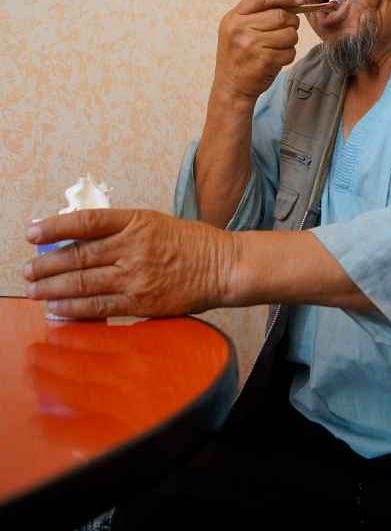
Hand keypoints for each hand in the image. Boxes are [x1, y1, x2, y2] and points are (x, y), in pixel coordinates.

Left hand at [24, 210, 233, 319]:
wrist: (222, 266)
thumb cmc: (190, 243)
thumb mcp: (155, 223)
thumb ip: (121, 231)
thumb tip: (80, 242)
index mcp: (136, 221)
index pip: (86, 221)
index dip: (55, 227)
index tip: (32, 232)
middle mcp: (133, 247)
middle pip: (78, 255)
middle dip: (46, 265)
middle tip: (27, 271)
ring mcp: (136, 276)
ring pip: (84, 282)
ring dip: (53, 289)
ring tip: (34, 292)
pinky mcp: (142, 302)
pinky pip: (100, 307)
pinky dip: (75, 309)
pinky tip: (58, 310)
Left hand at [27, 318, 223, 450]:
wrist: (228, 385)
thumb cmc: (207, 355)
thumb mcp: (176, 331)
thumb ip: (144, 330)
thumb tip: (114, 325)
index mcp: (144, 345)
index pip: (94, 337)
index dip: (70, 335)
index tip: (54, 333)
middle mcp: (134, 372)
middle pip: (81, 364)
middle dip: (54, 358)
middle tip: (36, 354)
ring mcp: (131, 402)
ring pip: (80, 391)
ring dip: (54, 382)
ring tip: (37, 375)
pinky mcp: (132, 426)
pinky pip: (91, 428)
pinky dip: (65, 426)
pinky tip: (47, 421)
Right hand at [214, 0, 301, 102]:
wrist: (230, 88)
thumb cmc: (238, 58)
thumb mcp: (237, 31)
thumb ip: (257, 15)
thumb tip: (293, 1)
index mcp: (233, 18)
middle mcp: (240, 29)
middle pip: (281, 15)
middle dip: (291, 22)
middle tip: (287, 30)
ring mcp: (252, 45)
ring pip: (289, 33)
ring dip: (290, 41)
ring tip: (278, 47)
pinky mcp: (264, 60)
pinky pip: (290, 51)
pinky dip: (288, 55)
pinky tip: (276, 59)